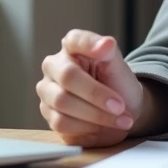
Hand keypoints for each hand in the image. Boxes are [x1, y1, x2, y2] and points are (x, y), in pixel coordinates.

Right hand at [37, 30, 144, 147]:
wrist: (120, 112)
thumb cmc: (117, 84)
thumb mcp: (118, 66)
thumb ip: (110, 53)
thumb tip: (106, 43)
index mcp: (71, 48)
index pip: (75, 40)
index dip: (89, 44)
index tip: (107, 49)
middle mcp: (54, 67)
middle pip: (67, 77)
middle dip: (97, 94)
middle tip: (120, 106)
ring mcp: (47, 92)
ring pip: (63, 104)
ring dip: (95, 115)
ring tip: (119, 120)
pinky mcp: (48, 115)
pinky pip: (61, 123)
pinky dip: (86, 128)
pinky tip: (101, 126)